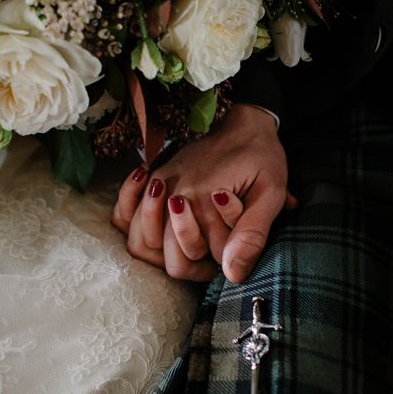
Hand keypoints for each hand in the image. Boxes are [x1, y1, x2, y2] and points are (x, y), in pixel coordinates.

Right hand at [112, 104, 295, 282]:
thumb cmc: (260, 156)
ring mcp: (156, 187)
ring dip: (164, 254)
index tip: (237, 250)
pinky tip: (159, 221)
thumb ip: (251, 234)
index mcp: (204, 201)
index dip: (223, 262)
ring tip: (192, 245)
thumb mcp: (270, 192)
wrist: (241, 119)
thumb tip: (233, 274)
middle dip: (195, 264)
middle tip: (215, 253)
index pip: (204, 258)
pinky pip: (122, 214)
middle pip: (171, 260)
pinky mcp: (149, 179)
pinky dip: (134, 225)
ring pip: (141, 244)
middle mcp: (174, 196)